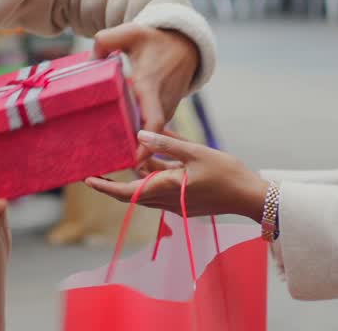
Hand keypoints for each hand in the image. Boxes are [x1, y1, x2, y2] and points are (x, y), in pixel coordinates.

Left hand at [85, 130, 268, 220]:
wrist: (250, 197)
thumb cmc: (226, 174)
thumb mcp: (195, 152)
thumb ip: (166, 143)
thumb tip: (140, 133)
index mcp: (166, 189)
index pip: (126, 193)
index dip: (105, 187)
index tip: (87, 179)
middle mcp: (167, 200)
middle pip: (132, 193)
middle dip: (113, 183)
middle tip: (96, 169)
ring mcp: (175, 203)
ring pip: (146, 190)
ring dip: (135, 176)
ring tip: (122, 157)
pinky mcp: (184, 200)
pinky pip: (160, 188)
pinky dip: (153, 175)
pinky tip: (151, 157)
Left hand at [93, 24, 198, 160]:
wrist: (185, 46)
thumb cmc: (156, 40)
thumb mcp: (130, 32)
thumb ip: (105, 41)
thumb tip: (90, 60)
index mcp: (150, 87)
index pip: (153, 120)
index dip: (146, 143)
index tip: (133, 159)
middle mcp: (161, 103)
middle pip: (147, 135)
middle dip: (130, 151)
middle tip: (103, 165)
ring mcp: (165, 110)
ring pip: (149, 134)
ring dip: (133, 145)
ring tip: (106, 157)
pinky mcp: (164, 112)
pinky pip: (150, 128)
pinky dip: (137, 135)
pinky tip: (116, 141)